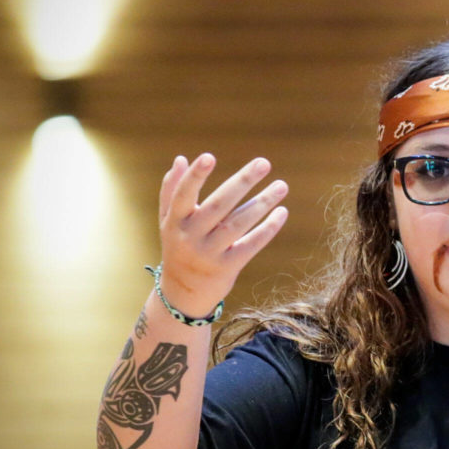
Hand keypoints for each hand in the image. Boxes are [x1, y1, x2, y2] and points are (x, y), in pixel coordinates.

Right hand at [157, 153, 288, 316]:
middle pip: (219, 205)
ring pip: (238, 224)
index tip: (209, 156)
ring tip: (281, 186)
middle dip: (242, 182)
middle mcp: (191, 237)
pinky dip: (267, 229)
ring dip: (262, 203)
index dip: (195, 176)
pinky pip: (250, 245)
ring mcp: (209, 253)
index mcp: (175, 221)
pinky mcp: (227, 268)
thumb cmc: (178, 246)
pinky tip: (281, 213)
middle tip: (264, 162)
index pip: (183, 195)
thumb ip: (171, 190)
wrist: (183, 293)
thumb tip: (181, 158)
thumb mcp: (167, 221)